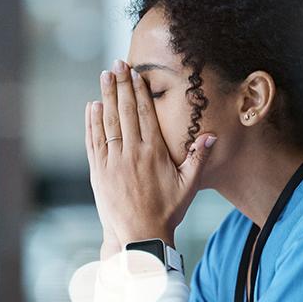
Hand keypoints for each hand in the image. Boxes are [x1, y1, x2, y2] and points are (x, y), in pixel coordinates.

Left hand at [84, 59, 214, 249]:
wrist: (141, 237)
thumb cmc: (167, 212)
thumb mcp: (188, 185)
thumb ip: (198, 158)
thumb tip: (210, 136)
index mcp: (154, 153)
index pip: (144, 114)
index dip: (139, 91)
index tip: (135, 73)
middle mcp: (132, 154)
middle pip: (124, 112)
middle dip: (120, 86)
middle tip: (117, 64)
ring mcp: (113, 163)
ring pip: (107, 123)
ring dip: (105, 98)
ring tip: (104, 77)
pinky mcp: (99, 173)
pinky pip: (94, 142)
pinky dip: (92, 123)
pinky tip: (92, 107)